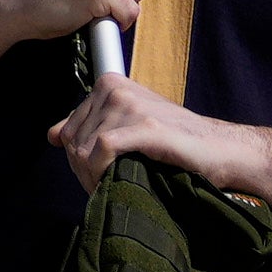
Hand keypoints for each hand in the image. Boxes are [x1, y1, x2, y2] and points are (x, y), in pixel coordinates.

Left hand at [51, 71, 262, 196]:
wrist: (218, 149)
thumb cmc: (173, 141)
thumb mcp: (127, 125)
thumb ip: (91, 126)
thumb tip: (52, 134)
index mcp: (109, 84)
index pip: (68, 129)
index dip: (77, 159)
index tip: (96, 176)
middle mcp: (116, 89)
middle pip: (73, 141)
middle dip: (84, 171)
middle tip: (105, 186)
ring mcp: (131, 105)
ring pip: (85, 148)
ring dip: (94, 177)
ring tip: (113, 187)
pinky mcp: (145, 126)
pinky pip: (102, 150)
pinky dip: (102, 172)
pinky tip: (115, 182)